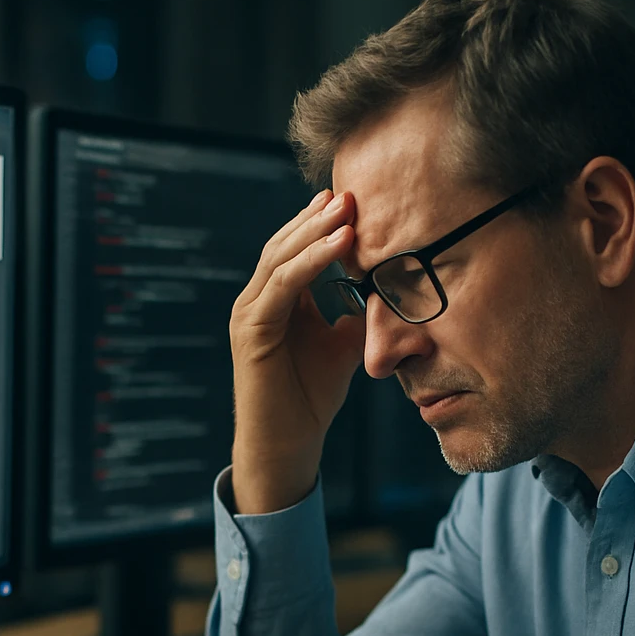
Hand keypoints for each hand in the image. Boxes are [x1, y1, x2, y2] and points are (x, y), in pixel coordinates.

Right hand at [228, 188, 364, 513]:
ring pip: (281, 257)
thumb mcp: (343, 347)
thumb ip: (356, 316)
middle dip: (318, 217)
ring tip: (346, 206)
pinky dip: (311, 260)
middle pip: (285, 244)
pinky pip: (282, 285)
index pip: (295, 249)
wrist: (288, 445)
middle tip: (351, 190)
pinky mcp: (252, 330)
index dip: (321, 224)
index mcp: (275, 302)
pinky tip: (339, 243)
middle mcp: (257, 301)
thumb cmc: (312, 398)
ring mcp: (250, 314)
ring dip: (316, 230)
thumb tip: (384, 292)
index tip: (354, 200)